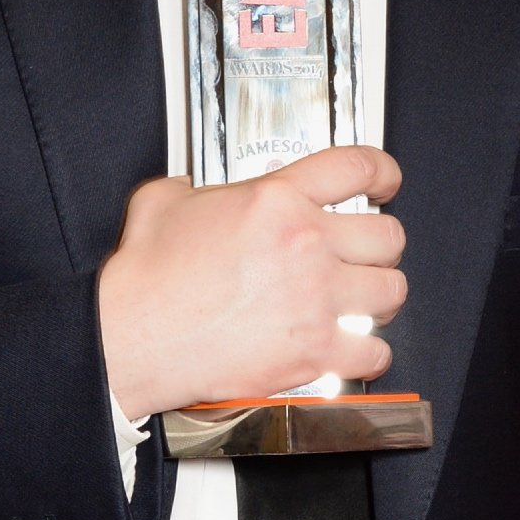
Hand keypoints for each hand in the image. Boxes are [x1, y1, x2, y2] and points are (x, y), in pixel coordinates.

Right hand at [97, 146, 407, 421]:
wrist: (127, 340)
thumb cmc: (143, 280)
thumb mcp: (164, 200)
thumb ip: (193, 185)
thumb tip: (196, 188)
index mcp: (276, 200)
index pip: (358, 167)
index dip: (383, 172)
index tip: (386, 182)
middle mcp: (305, 245)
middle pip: (389, 234)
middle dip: (380, 244)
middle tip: (366, 253)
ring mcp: (314, 300)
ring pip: (392, 291)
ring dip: (380, 295)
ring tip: (363, 298)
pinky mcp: (311, 353)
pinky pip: (374, 351)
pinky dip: (368, 351)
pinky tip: (352, 346)